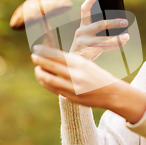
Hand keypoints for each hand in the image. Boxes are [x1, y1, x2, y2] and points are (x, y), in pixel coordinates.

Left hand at [31, 45, 145, 122]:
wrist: (112, 93)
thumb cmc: (99, 76)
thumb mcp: (87, 65)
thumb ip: (72, 63)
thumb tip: (54, 58)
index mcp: (80, 63)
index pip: (57, 55)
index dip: (45, 52)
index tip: (36, 48)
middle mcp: (75, 74)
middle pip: (51, 66)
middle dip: (40, 60)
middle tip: (33, 56)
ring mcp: (73, 86)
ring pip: (49, 79)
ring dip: (40, 73)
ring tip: (37, 68)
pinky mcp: (72, 96)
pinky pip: (54, 89)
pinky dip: (46, 83)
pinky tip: (43, 78)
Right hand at [69, 0, 129, 60]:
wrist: (74, 63)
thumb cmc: (87, 47)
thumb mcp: (91, 36)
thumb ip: (101, 29)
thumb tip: (120, 24)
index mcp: (83, 26)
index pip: (85, 10)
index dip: (90, 0)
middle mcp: (81, 32)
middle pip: (99, 25)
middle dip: (113, 23)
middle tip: (125, 22)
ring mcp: (83, 42)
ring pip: (102, 39)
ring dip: (116, 38)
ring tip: (127, 36)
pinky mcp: (87, 51)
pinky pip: (103, 47)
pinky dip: (114, 45)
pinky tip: (122, 42)